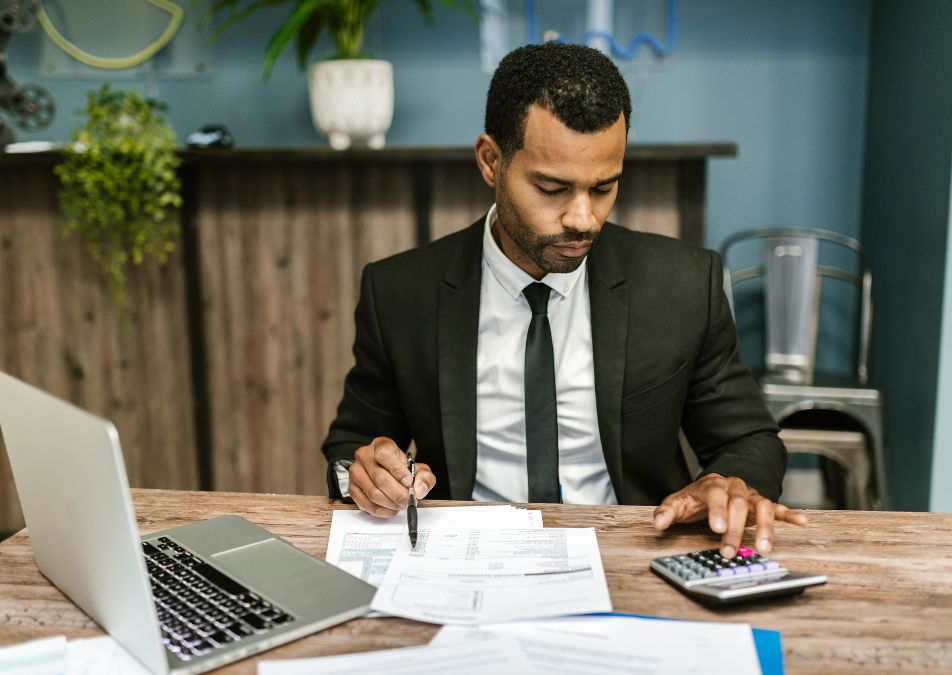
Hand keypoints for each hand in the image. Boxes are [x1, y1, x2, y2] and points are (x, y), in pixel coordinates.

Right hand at [348, 437, 435, 517]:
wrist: (389, 473)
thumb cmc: (402, 470)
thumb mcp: (418, 469)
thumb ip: (424, 478)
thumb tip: (419, 489)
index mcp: (381, 445)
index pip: (384, 455)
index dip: (397, 471)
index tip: (408, 482)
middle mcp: (365, 456)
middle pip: (379, 478)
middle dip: (398, 493)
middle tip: (408, 500)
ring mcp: (356, 472)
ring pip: (372, 493)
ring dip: (390, 503)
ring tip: (400, 504)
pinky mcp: (352, 488)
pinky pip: (365, 504)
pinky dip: (381, 510)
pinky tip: (390, 509)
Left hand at [652, 473, 806, 557]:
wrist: (713, 485)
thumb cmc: (695, 498)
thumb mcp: (677, 503)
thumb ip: (666, 512)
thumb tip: (658, 523)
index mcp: (712, 485)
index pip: (716, 495)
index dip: (717, 511)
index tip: (716, 528)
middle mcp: (734, 487)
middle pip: (738, 505)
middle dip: (734, 529)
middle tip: (728, 551)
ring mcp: (749, 496)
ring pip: (761, 507)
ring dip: (764, 527)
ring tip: (763, 548)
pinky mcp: (761, 504)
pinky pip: (777, 508)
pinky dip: (789, 514)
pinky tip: (802, 522)